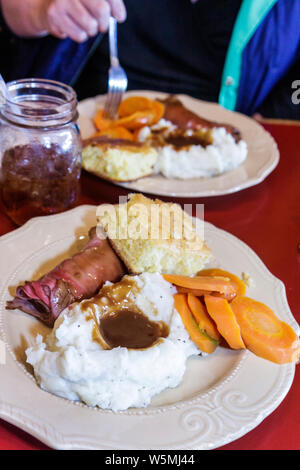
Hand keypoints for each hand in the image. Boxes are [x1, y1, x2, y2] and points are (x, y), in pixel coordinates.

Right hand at [1, 0, 126, 40]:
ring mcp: (61, 0)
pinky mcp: (54, 15)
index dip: (117, 7)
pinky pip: (79, 35)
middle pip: (101, 10)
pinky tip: (72, 27)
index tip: (120, 17)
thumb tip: (120, 16)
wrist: (45, 7)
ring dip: (91, 31)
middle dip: (105, 23)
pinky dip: (80, 36)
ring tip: (84, 25)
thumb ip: (107, 2)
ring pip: (90, 26)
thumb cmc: (74, 3)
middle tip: (102, 26)